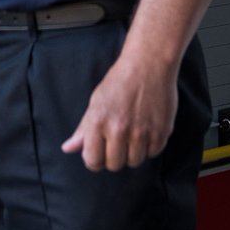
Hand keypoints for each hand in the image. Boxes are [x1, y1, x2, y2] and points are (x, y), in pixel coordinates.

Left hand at [60, 56, 177, 170]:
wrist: (149, 63)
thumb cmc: (120, 81)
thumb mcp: (96, 101)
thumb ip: (83, 129)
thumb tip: (67, 148)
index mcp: (98, 121)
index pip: (92, 160)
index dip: (94, 159)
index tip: (99, 152)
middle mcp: (119, 129)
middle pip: (114, 165)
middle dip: (114, 156)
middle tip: (117, 140)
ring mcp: (141, 131)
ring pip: (135, 162)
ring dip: (133, 152)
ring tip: (133, 132)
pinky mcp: (161, 131)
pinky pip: (153, 153)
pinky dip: (150, 146)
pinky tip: (147, 128)